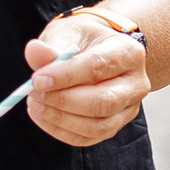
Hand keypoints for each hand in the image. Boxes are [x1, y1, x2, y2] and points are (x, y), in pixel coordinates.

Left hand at [24, 16, 150, 146]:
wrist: (99, 50)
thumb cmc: (82, 39)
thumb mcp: (67, 32)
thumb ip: (52, 45)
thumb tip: (34, 52)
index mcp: (127, 52)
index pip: (97, 67)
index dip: (65, 76)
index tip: (36, 80)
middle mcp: (135, 83)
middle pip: (104, 102)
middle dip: (63, 101)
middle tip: (33, 93)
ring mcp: (129, 107)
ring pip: (98, 125)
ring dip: (60, 119)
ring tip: (35, 104)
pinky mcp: (116, 124)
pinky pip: (89, 137)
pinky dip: (61, 131)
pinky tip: (43, 116)